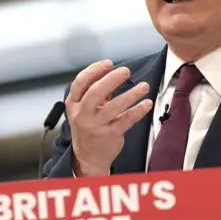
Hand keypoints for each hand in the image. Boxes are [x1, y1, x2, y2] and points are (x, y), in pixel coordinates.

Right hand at [65, 59, 152, 175]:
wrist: (88, 157)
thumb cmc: (88, 127)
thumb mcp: (85, 108)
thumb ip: (96, 90)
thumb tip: (111, 71)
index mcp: (73, 104)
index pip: (80, 82)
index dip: (94, 70)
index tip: (109, 63)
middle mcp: (82, 114)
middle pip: (95, 92)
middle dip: (112, 79)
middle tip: (126, 71)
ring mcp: (95, 126)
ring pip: (114, 106)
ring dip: (131, 94)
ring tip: (144, 86)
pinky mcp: (109, 135)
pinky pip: (126, 120)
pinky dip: (138, 110)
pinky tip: (146, 103)